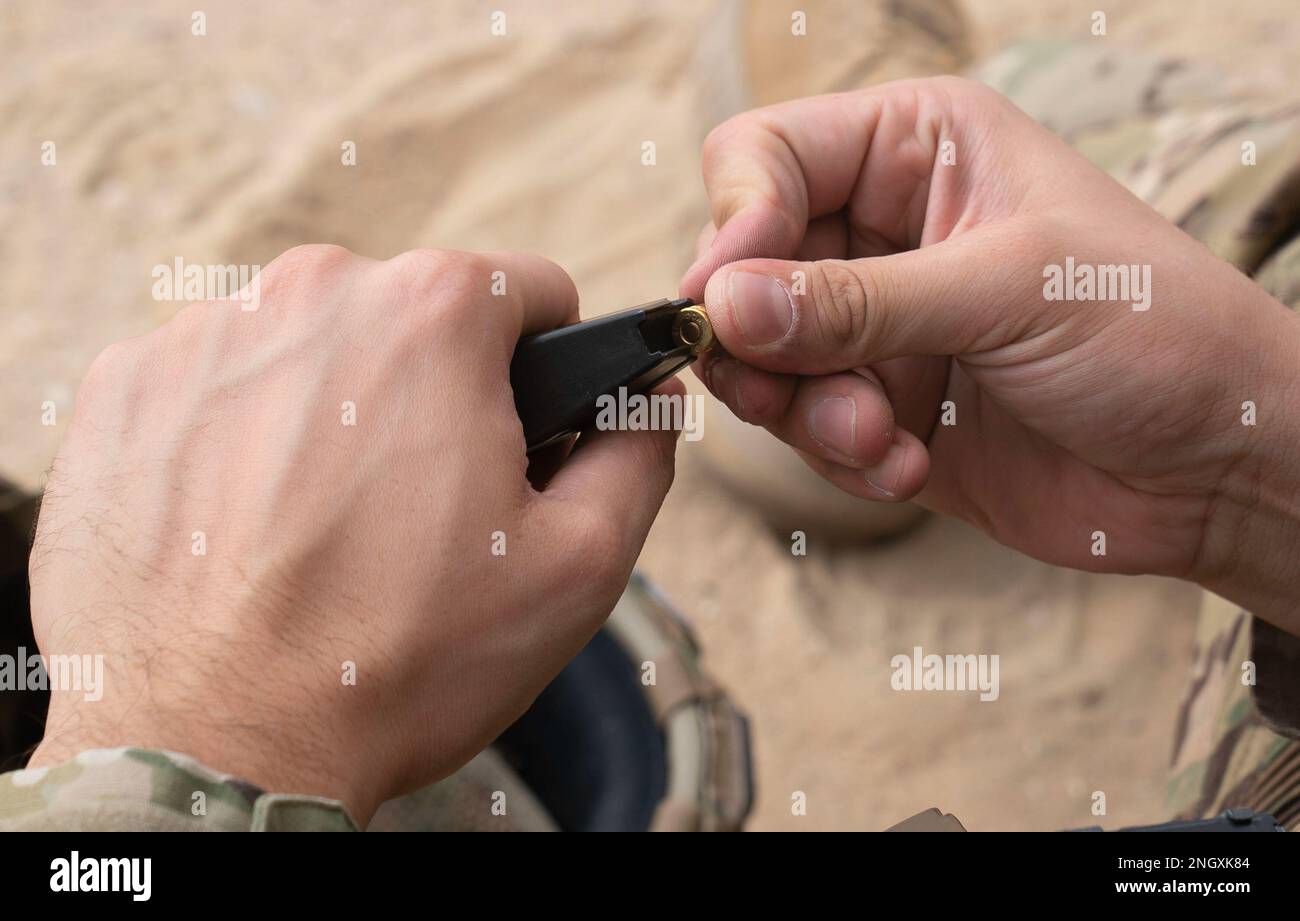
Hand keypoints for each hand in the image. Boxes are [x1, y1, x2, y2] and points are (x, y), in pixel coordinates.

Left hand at [28, 245, 678, 823]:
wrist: (210, 748)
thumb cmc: (395, 660)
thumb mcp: (577, 568)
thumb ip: (637, 453)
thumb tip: (646, 399)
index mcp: (431, 313)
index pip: (526, 292)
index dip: (540, 370)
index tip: (513, 441)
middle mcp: (309, 291)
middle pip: (413, 318)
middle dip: (432, 394)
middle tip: (419, 512)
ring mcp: (201, 335)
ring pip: (314, 348)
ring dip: (334, 413)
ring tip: (327, 529)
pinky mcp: (122, 389)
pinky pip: (217, 384)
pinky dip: (242, 438)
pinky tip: (246, 525)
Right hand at [681, 77, 1299, 629]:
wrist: (1220, 467)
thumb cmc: (1156, 333)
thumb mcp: (1006, 291)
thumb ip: (855, 302)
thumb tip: (722, 305)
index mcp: (919, 151)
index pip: (766, 159)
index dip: (737, 224)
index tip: (733, 302)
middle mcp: (884, 232)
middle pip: (745, 268)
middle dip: (764, 341)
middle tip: (790, 390)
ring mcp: (879, 327)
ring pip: (762, 360)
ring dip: (807, 412)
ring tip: (878, 436)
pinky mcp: (880, 409)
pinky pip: (805, 430)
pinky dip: (843, 457)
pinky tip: (909, 465)